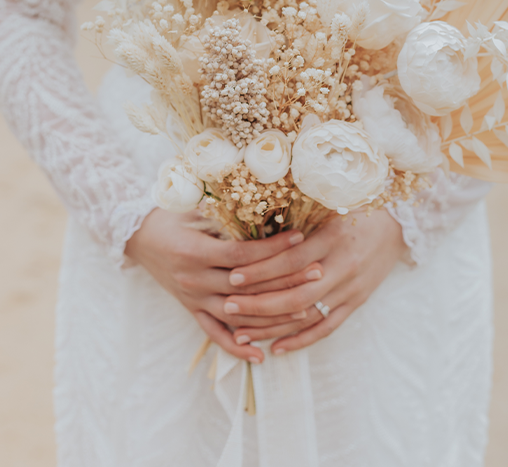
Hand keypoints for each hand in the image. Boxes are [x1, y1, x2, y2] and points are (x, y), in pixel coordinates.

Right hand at [125, 209, 322, 363]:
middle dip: (284, 281)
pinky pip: (215, 334)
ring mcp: (193, 299)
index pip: (242, 255)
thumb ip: (224, 213)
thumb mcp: (193, 208)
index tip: (301, 239)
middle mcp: (194, 280)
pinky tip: (261, 356)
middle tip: (317, 272)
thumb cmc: (170, 216)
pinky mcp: (192, 310)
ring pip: (237, 316)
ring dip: (272, 316)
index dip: (273, 250)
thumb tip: (265, 204)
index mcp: (195, 252)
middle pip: (246, 287)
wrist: (137, 237)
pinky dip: (236, 348)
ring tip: (306, 310)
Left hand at [222, 209, 409, 354]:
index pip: (292, 260)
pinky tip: (276, 348)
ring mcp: (352, 288)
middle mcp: (343, 266)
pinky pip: (327, 327)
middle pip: (296, 294)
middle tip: (227, 306)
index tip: (233, 276)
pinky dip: (301, 340)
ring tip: (240, 333)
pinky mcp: (357, 302)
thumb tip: (255, 228)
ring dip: (272, 327)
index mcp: (333, 238)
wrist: (398, 223)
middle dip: (259, 304)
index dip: (262, 270)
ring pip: (307, 316)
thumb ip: (299, 219)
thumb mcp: (330, 206)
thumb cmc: (357, 209)